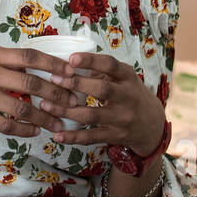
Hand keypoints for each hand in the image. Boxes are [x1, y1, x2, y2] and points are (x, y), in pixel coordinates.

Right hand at [0, 46, 81, 139]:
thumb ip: (2, 62)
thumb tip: (34, 68)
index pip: (30, 56)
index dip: (54, 64)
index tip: (72, 73)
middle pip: (32, 83)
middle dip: (58, 94)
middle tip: (74, 103)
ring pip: (22, 108)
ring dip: (45, 118)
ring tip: (59, 125)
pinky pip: (6, 125)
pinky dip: (24, 130)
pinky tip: (34, 133)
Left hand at [38, 52, 164, 152]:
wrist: (151, 124)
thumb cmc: (128, 93)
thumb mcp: (122, 77)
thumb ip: (100, 70)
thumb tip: (65, 62)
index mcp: (128, 76)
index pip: (110, 65)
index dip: (90, 61)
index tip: (70, 59)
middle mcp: (129, 97)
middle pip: (101, 89)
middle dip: (75, 84)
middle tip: (52, 79)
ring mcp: (123, 118)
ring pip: (92, 115)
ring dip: (66, 111)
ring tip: (45, 105)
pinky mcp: (117, 136)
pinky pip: (92, 137)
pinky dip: (73, 137)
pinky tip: (57, 135)